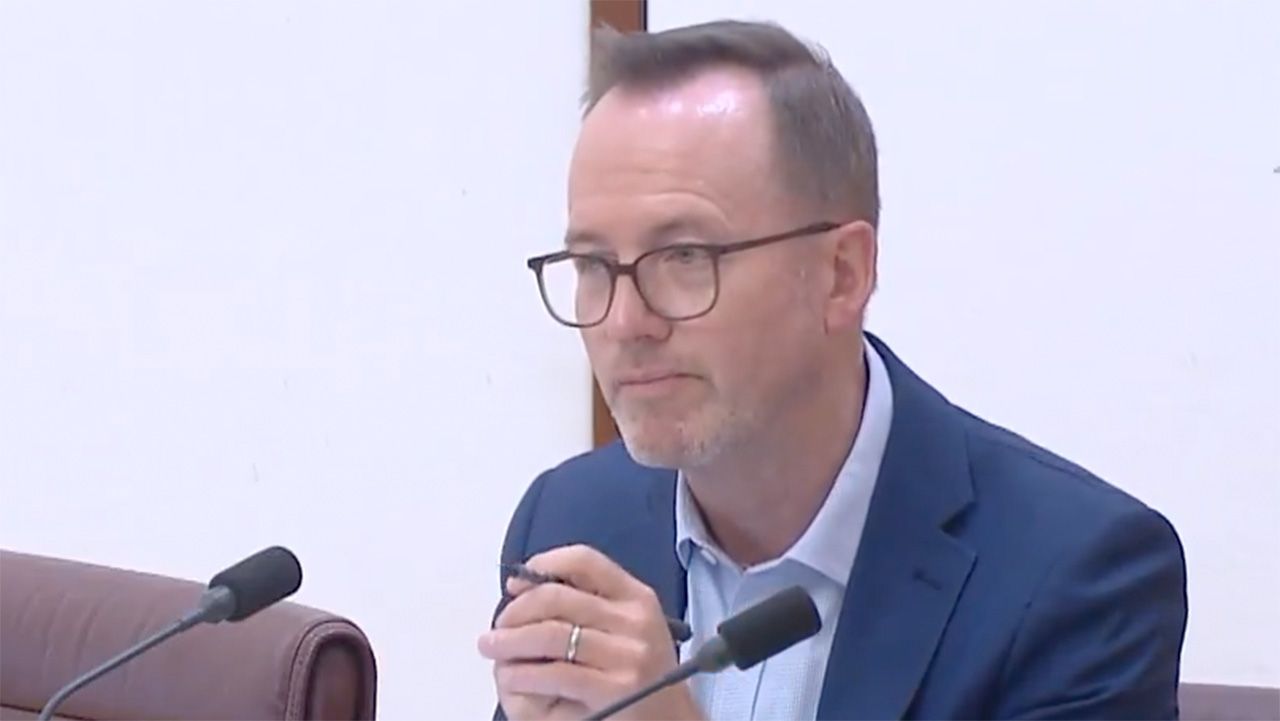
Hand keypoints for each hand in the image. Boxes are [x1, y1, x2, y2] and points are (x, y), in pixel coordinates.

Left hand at [478, 544, 703, 720]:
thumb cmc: (638, 674)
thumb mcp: (625, 628)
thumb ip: (585, 604)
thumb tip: (521, 588)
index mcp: (636, 597)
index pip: (584, 561)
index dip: (543, 565)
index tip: (516, 584)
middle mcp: (634, 620)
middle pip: (557, 598)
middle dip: (516, 611)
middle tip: (496, 628)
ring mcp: (627, 655)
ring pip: (550, 634)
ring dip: (510, 641)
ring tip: (491, 648)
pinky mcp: (614, 689)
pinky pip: (554, 673)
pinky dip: (523, 674)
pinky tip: (510, 677)